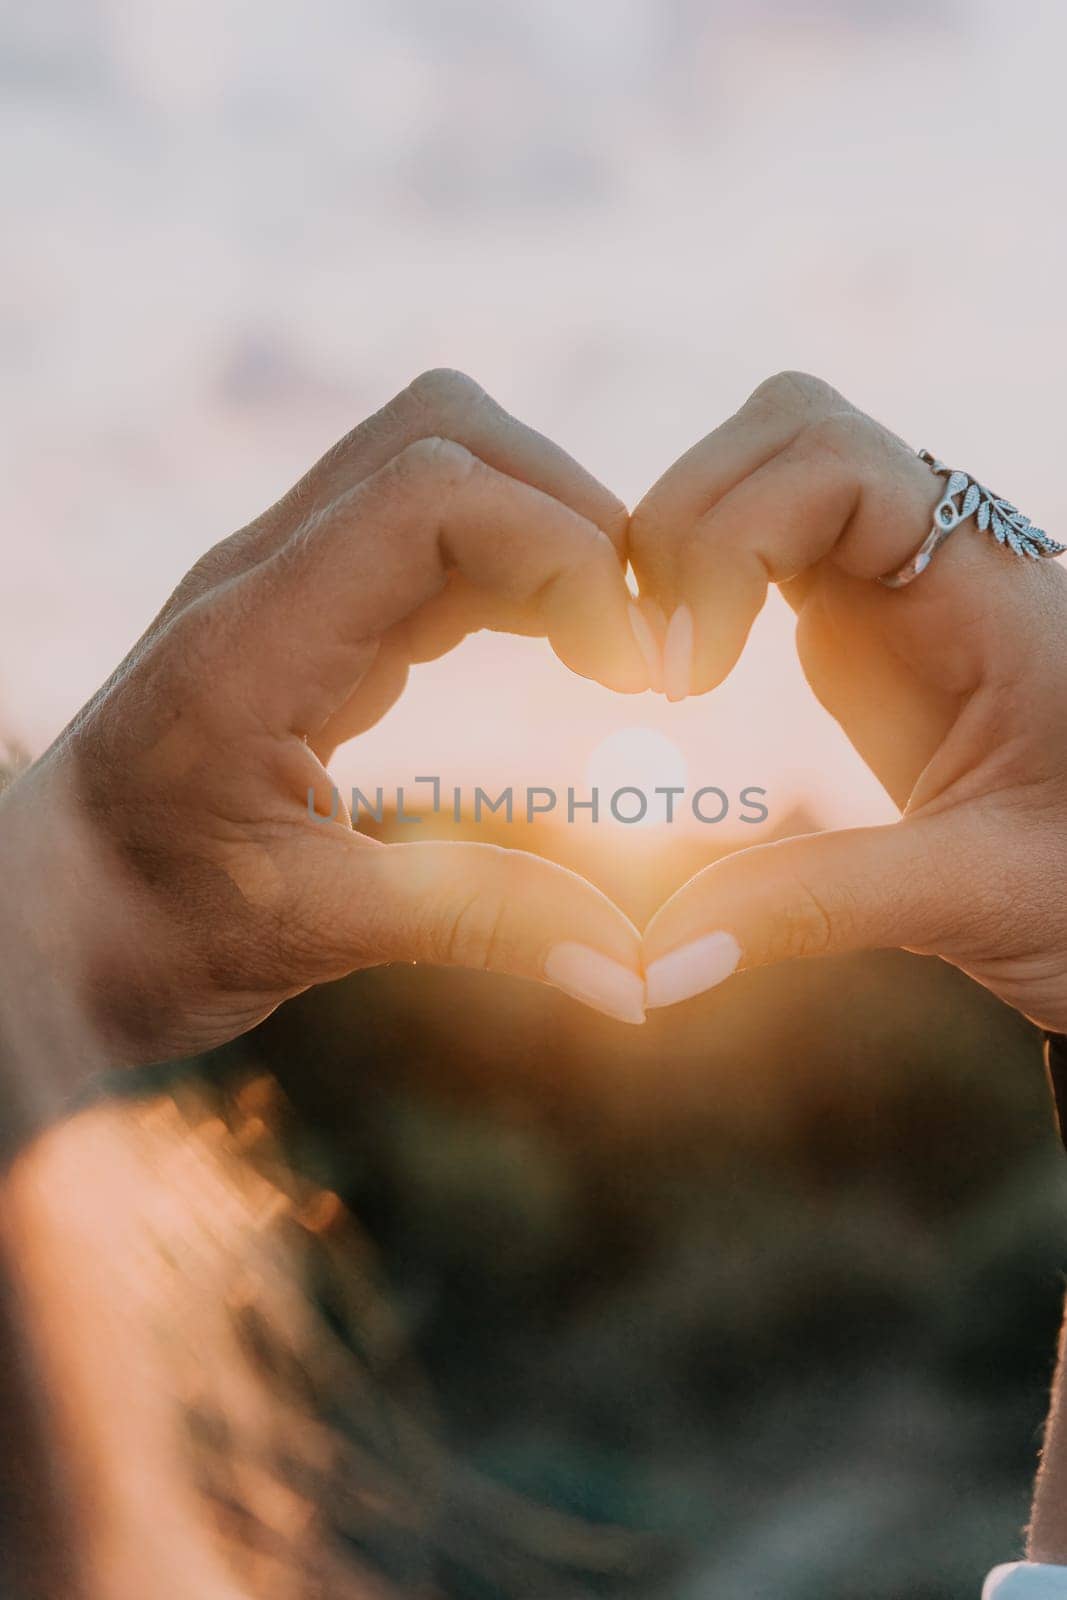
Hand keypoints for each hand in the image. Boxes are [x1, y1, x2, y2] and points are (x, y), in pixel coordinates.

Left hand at [0, 369, 652, 1086]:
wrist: (41, 916)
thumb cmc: (139, 929)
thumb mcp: (308, 935)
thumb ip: (479, 924)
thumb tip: (636, 975)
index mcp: (252, 640)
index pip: (433, 494)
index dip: (564, 552)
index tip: (632, 672)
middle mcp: (264, 578)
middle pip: (447, 435)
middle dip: (573, 515)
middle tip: (638, 644)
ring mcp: (283, 582)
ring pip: (443, 466)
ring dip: (548, 533)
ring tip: (613, 649)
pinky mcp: (307, 614)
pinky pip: (430, 537)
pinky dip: (513, 570)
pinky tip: (558, 651)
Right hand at [631, 371, 1066, 1030]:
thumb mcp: (980, 899)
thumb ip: (816, 908)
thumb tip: (652, 961)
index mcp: (989, 592)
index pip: (829, 459)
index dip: (726, 538)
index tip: (688, 677)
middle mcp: (942, 558)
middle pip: (785, 429)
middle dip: (685, 524)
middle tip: (656, 671)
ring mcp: (900, 579)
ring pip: (767, 468)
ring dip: (685, 544)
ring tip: (659, 671)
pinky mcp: (867, 619)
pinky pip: (767, 537)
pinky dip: (702, 578)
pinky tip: (686, 674)